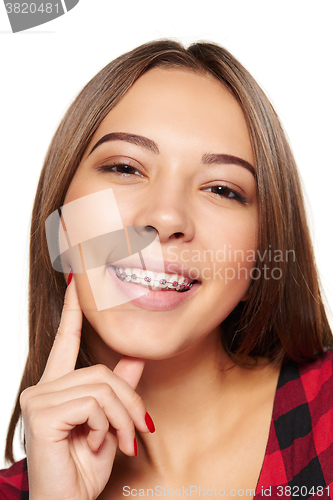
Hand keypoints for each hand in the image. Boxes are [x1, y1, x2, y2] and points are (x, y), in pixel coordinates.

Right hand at [20, 275, 150, 499]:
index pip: (65, 341)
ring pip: (100, 386)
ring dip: (121, 416)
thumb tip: (135, 357)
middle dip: (128, 401)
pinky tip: (99, 443)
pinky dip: (107, 424)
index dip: (72, 311)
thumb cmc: (84, 469)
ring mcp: (38, 399)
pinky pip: (92, 403)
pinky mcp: (41, 413)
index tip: (75, 282)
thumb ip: (118, 388)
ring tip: (121, 441)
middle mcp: (41, 388)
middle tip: (139, 430)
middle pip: (101, 372)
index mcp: (56, 387)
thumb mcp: (109, 423)